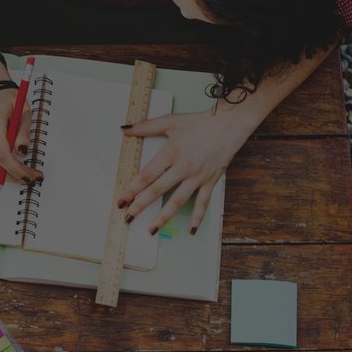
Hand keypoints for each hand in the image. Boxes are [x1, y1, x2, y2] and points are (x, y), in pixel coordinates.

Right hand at [0, 65, 35, 185]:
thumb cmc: (6, 100)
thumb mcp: (23, 111)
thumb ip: (24, 132)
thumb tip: (23, 152)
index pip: (2, 155)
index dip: (17, 170)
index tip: (31, 176)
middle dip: (17, 176)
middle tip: (34, 177)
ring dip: (9, 176)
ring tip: (26, 175)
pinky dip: (0, 171)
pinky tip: (13, 170)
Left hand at [117, 109, 257, 234]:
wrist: (229, 124)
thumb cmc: (200, 122)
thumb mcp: (170, 121)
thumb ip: (146, 127)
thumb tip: (125, 129)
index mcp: (170, 153)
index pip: (147, 176)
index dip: (132, 189)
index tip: (121, 201)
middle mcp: (183, 167)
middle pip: (158, 190)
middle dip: (141, 205)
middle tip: (128, 218)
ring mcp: (197, 176)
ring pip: (178, 200)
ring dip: (163, 216)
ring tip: (151, 229)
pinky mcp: (210, 181)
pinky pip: (203, 202)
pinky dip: (197, 216)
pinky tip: (190, 229)